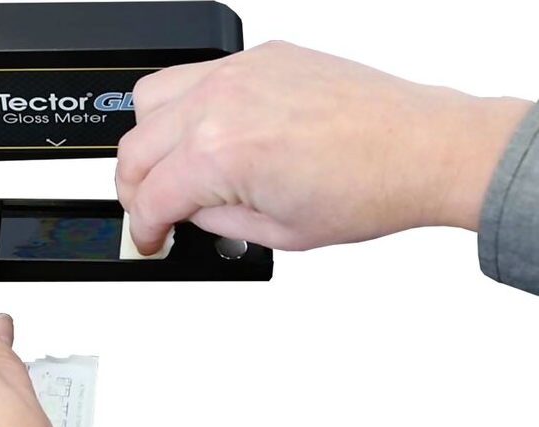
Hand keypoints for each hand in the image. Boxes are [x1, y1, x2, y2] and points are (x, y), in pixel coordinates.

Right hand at [116, 41, 532, 252]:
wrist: (421, 148)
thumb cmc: (368, 189)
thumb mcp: (278, 233)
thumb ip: (214, 221)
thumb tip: (186, 212)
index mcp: (219, 153)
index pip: (150, 196)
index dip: (143, 230)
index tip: (150, 239)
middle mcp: (219, 102)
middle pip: (134, 149)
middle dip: (135, 191)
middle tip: (154, 213)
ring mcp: (237, 72)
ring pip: (149, 100)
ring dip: (149, 142)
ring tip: (172, 169)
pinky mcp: (259, 57)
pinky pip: (193, 75)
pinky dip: (185, 108)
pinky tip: (207, 134)